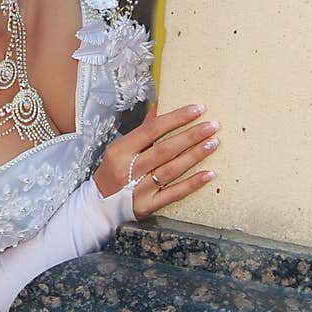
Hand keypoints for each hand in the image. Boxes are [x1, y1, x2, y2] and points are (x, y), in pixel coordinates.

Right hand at [93, 102, 217, 218]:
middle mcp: (130, 169)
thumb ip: (143, 129)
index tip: (197, 109)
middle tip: (213, 125)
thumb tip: (161, 105)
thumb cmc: (112, 171)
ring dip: (194, 156)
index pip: (152, 130)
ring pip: (171, 170)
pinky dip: (192, 184)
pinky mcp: (148, 205)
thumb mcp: (121, 147)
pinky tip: (209, 174)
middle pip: (165, 150)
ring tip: (213, 143)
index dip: (176, 118)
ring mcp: (139, 189)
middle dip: (191, 136)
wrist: (98, 204)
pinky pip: (174, 193)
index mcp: (121, 150)